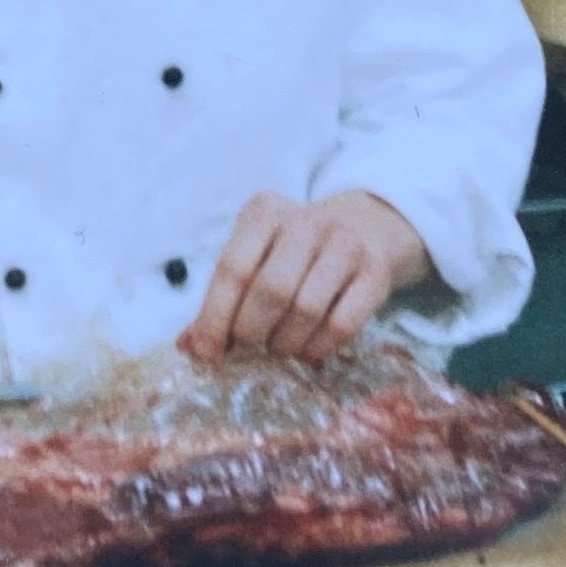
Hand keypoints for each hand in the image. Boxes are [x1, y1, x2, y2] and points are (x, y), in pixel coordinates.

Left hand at [178, 190, 432, 366]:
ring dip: (286, 343)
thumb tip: (189, 348)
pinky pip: (342, 324)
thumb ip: (221, 300)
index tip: (206, 353)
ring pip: (307, 309)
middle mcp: (306, 222)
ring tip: (279, 349)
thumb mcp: (254, 258)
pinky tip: (309, 350)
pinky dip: (319, 347)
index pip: (232, 269)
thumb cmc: (292, 252)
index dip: (215, 317)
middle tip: (249, 349)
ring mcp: (346, 244)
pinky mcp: (375, 272)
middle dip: (252, 331)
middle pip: (271, 289)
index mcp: (264, 212)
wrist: (363, 228)